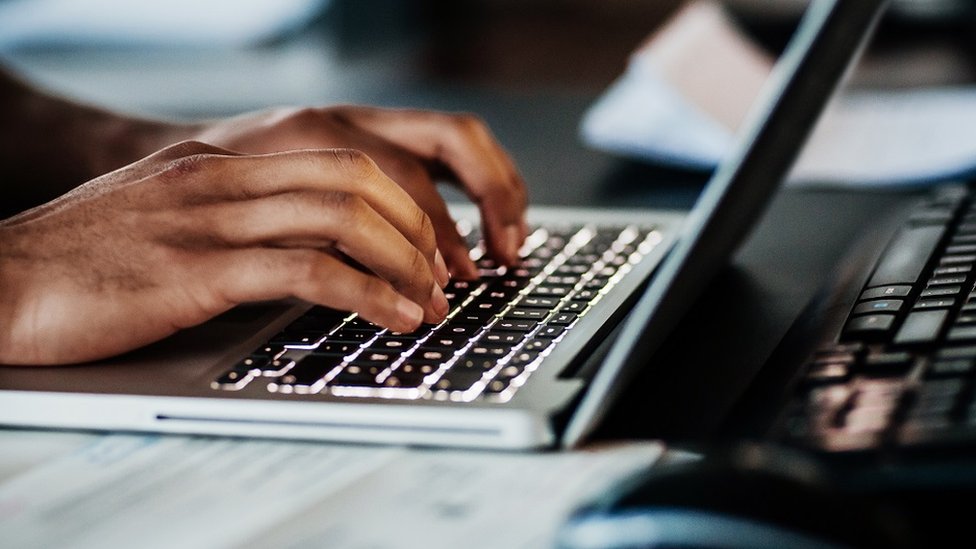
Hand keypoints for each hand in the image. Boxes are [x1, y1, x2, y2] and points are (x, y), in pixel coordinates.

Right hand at [0, 141, 452, 364]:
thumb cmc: (81, 262)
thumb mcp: (166, 218)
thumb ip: (229, 217)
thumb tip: (298, 244)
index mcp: (219, 162)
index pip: (340, 161)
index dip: (400, 202)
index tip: (425, 246)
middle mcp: (222, 178)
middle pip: (357, 179)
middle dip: (417, 229)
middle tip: (442, 275)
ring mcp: (210, 220)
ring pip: (343, 217)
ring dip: (405, 263)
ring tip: (431, 303)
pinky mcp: (197, 272)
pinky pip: (307, 270)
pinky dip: (368, 294)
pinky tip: (394, 317)